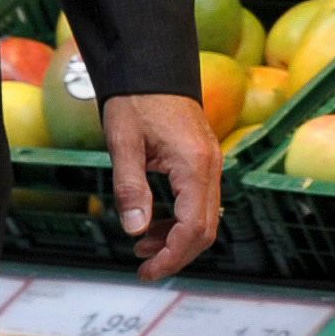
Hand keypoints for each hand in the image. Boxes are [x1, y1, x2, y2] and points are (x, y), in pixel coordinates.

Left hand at [102, 93, 219, 280]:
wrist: (151, 64)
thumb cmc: (135, 99)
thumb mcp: (123, 142)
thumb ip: (130, 187)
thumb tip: (135, 230)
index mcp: (194, 165)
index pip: (193, 228)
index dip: (172, 256)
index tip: (148, 271)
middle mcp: (211, 166)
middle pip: (205, 229)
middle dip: (176, 253)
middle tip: (144, 266)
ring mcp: (210, 162)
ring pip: (204, 217)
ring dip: (176, 238)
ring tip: (141, 246)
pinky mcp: (203, 159)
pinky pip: (199, 201)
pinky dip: (179, 218)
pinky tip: (153, 221)